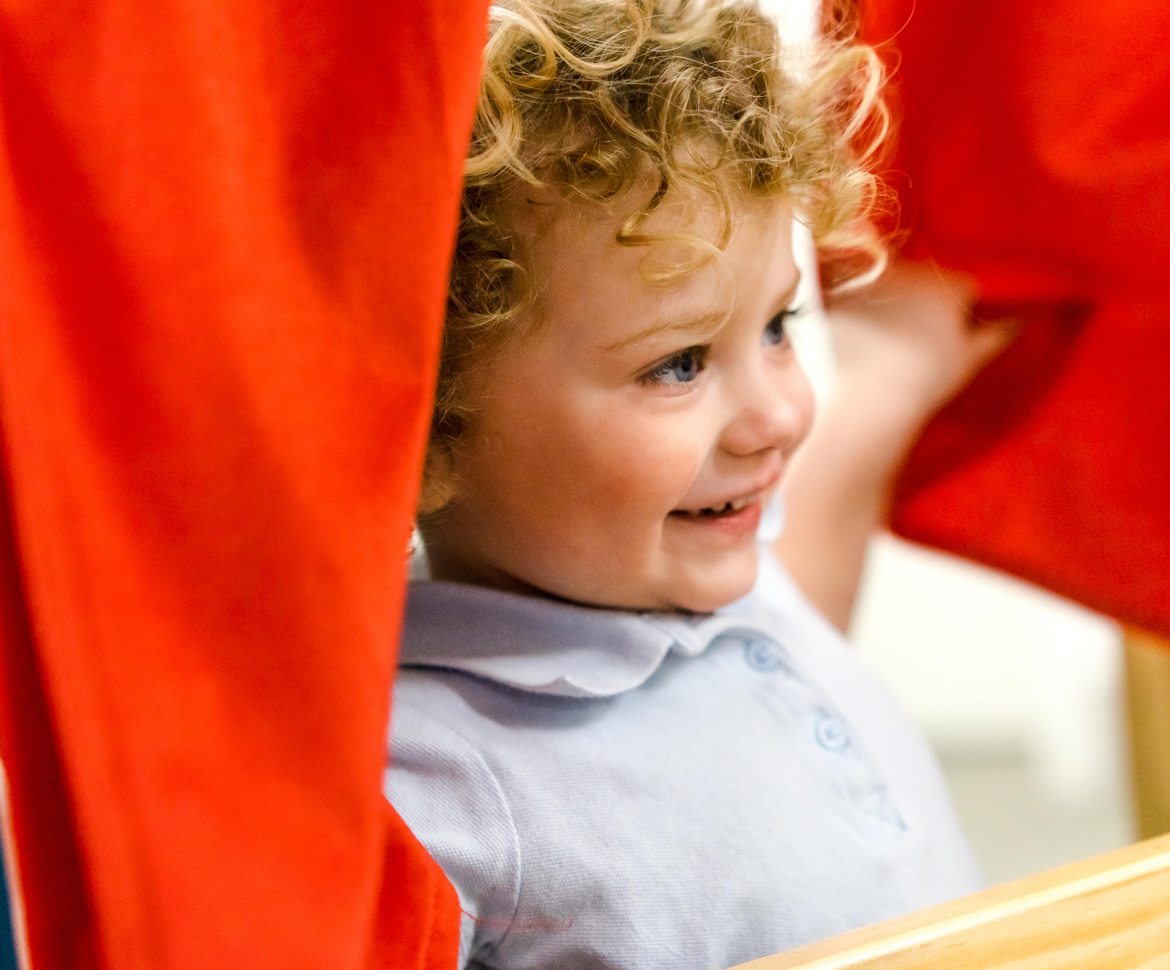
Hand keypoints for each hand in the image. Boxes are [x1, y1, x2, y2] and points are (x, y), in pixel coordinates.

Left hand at [826, 260, 1017, 442]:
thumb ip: (995, 336)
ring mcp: (871, 278)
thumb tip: (1018, 323)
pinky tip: (847, 333)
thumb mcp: (967, 361)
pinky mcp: (834, 289)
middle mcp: (911, 271)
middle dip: (916, 300)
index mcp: (950, 286)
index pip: (962, 287)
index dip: (955, 311)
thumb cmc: (922, 383)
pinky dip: (845, 304)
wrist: (865, 399)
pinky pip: (843, 289)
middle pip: (920, 278)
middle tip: (906, 340)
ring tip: (874, 340)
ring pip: (884, 281)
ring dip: (881, 299)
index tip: (942, 337)